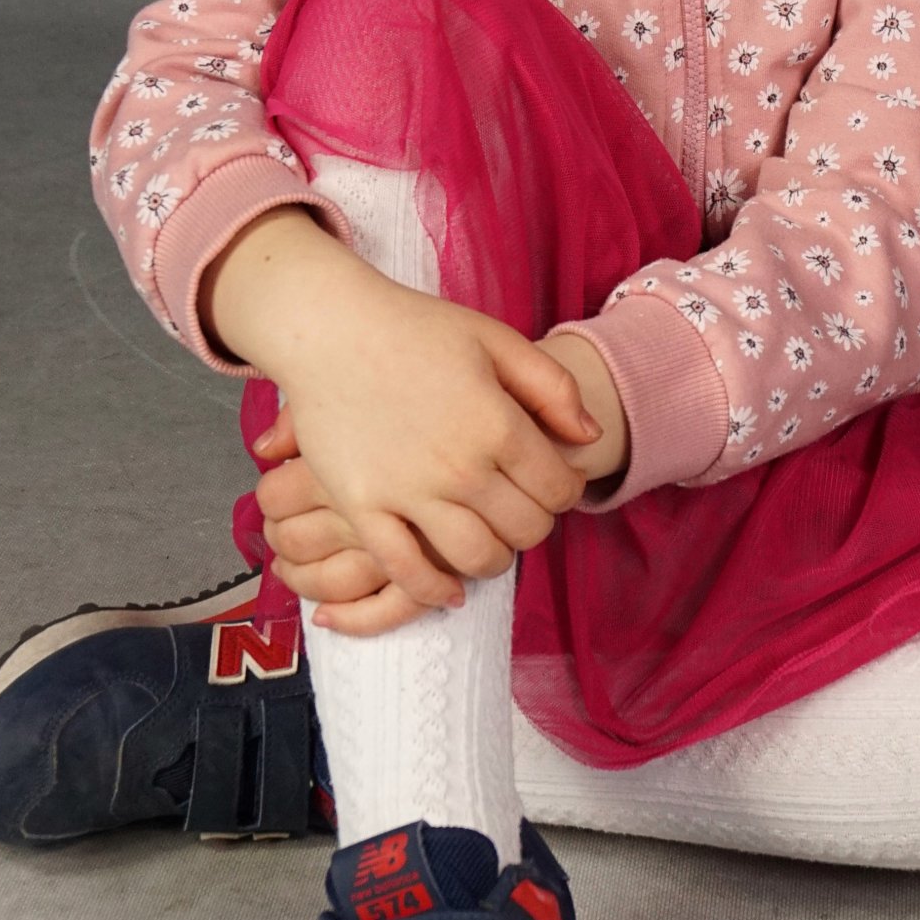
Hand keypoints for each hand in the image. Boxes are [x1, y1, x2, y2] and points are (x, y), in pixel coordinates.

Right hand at [253, 302, 629, 635]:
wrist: (328, 329)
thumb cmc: (414, 329)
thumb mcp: (495, 340)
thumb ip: (553, 387)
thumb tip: (591, 437)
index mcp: (498, 424)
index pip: (558, 490)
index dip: (565, 490)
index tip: (552, 482)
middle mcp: (460, 467)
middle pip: (525, 530)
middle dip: (533, 523)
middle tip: (519, 507)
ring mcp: (409, 492)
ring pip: (476, 559)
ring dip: (494, 559)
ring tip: (488, 541)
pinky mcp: (363, 508)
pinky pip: (406, 571)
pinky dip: (433, 590)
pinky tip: (448, 588)